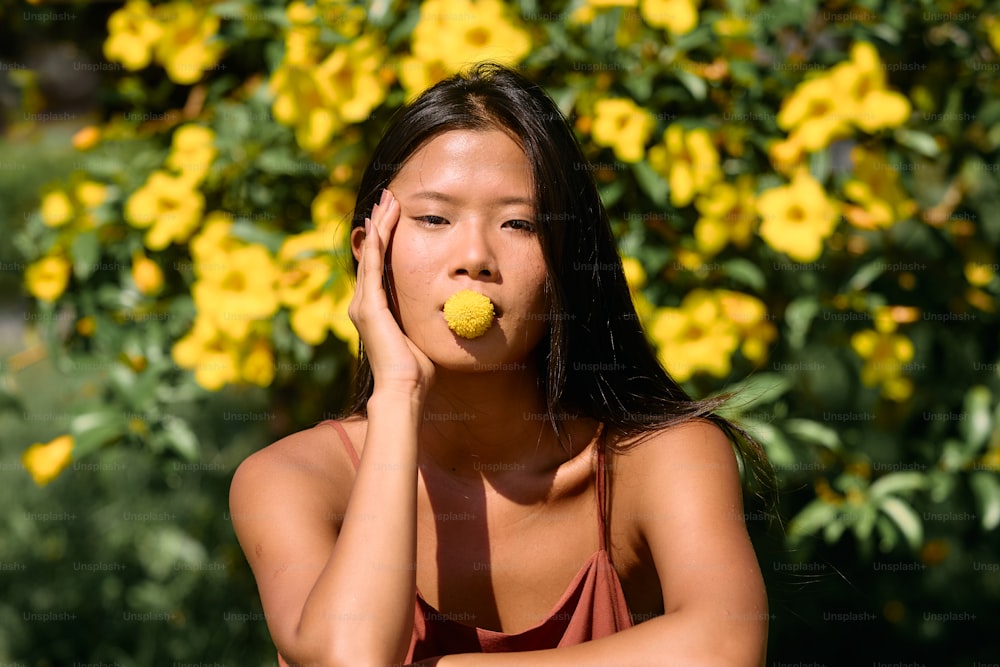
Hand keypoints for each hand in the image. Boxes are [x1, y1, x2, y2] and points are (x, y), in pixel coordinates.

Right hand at [348, 188, 435, 399]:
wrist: (405, 389)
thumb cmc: (417, 370)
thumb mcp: (420, 333)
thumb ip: (420, 317)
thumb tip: (442, 306)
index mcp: (374, 310)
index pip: (380, 265)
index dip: (386, 238)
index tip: (393, 216)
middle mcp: (363, 304)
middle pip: (372, 253)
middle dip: (380, 224)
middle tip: (386, 198)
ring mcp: (363, 305)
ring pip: (371, 254)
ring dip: (379, 226)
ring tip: (385, 201)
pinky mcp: (369, 307)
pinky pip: (373, 267)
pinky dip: (376, 244)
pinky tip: (379, 224)